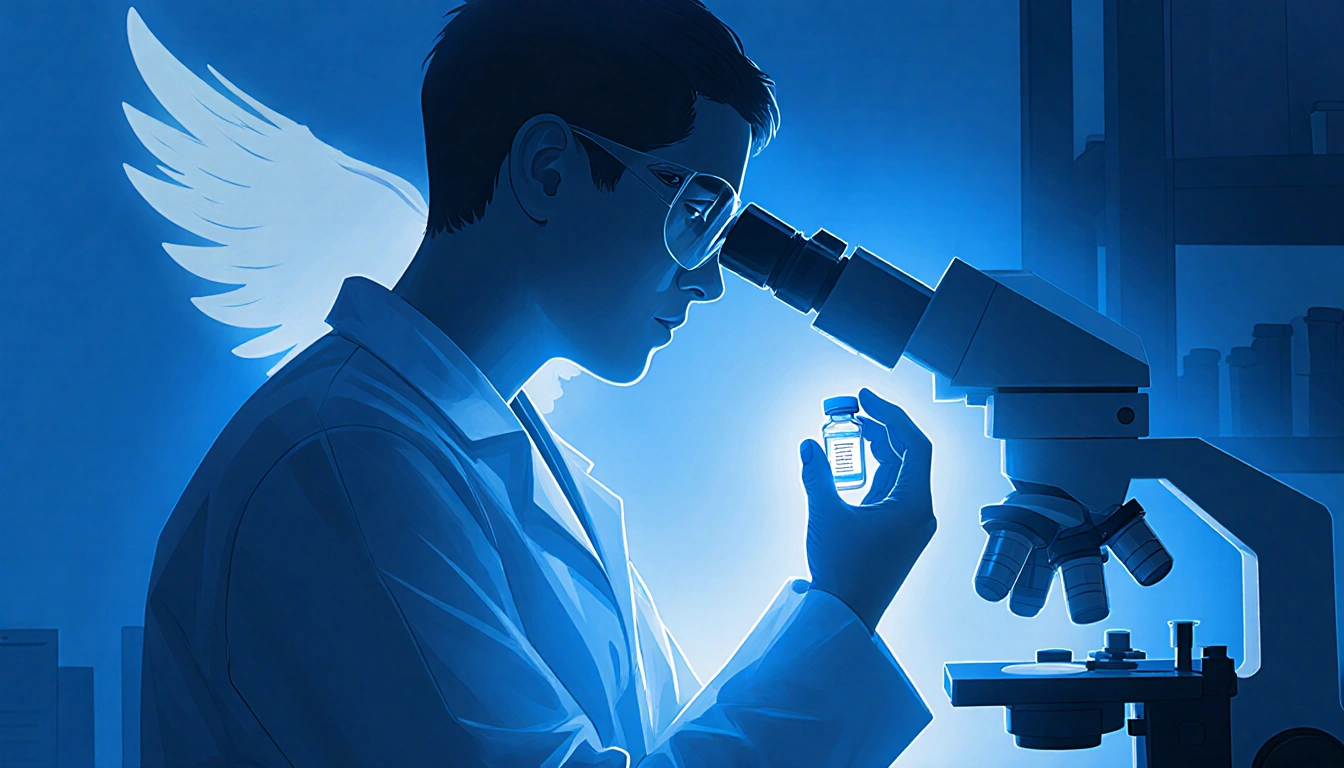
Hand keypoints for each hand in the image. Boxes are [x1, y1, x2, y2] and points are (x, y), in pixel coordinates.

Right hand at [800, 388, 936, 630]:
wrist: (846, 615)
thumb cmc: (843, 569)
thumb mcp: (826, 515)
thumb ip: (818, 474)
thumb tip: (809, 445)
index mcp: (914, 503)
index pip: (914, 444)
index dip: (891, 414)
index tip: (865, 397)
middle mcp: (920, 512)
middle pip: (909, 456)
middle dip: (881, 428)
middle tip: (852, 409)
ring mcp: (910, 524)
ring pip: (899, 473)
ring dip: (876, 449)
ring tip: (848, 430)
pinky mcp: (897, 535)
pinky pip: (889, 492)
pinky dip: (872, 472)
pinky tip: (850, 463)